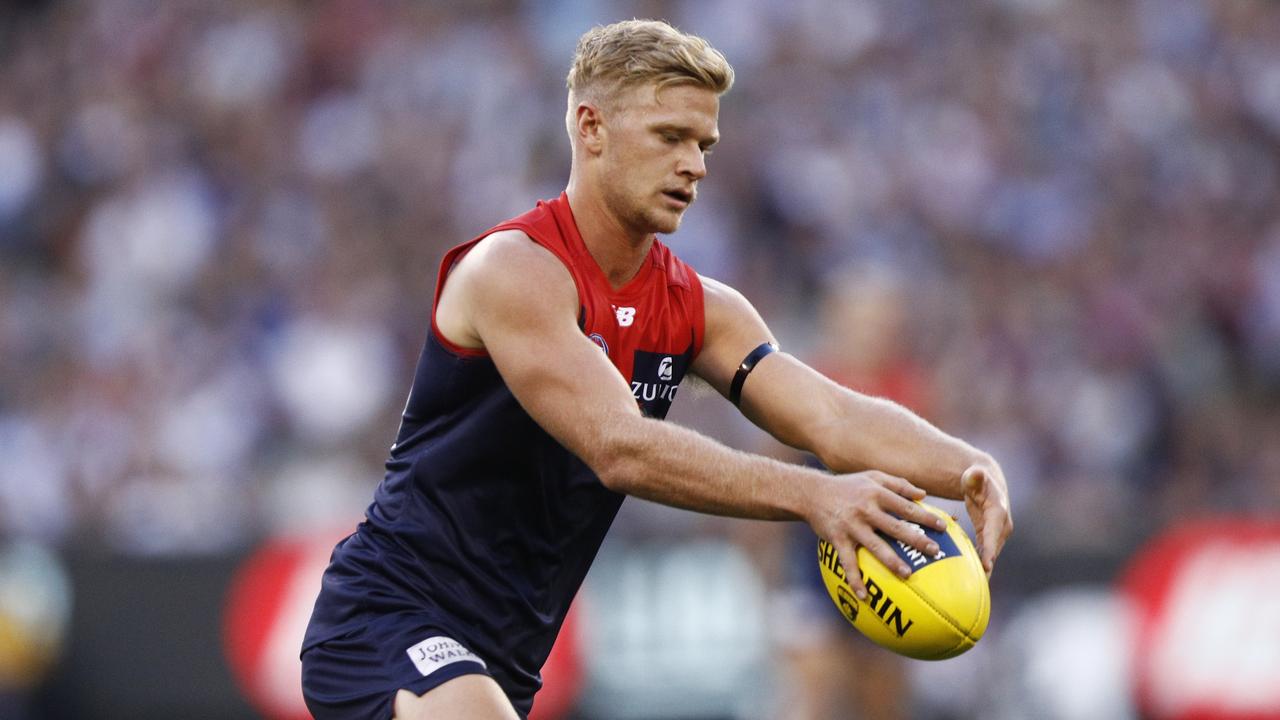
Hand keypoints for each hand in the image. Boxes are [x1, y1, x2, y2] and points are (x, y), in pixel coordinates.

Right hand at [808, 471, 947, 600]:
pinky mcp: (837, 539)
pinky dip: (854, 579)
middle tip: (934, 552)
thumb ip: (898, 484)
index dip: (925, 517)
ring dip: (892, 561)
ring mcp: (851, 525)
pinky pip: (848, 562)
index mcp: (877, 493)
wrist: (811, 492)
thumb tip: (923, 495)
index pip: (906, 506)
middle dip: (916, 540)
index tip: (943, 527)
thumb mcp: (872, 477)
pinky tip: (863, 595)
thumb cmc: (847, 485)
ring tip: (907, 574)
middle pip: (895, 526)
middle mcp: (865, 509)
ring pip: (875, 546)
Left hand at [961, 461, 1012, 576]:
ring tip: (976, 592)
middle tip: (979, 586)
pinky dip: (980, 567)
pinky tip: (972, 583)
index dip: (990, 548)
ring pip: (991, 555)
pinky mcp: (991, 539)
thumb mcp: (974, 476)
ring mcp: (998, 534)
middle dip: (987, 567)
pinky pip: (986, 554)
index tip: (987, 564)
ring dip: (984, 572)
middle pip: (993, 549)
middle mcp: (1002, 526)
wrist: (987, 485)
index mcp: (998, 513)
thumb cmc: (977, 479)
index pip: (993, 532)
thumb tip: (976, 472)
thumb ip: (974, 476)